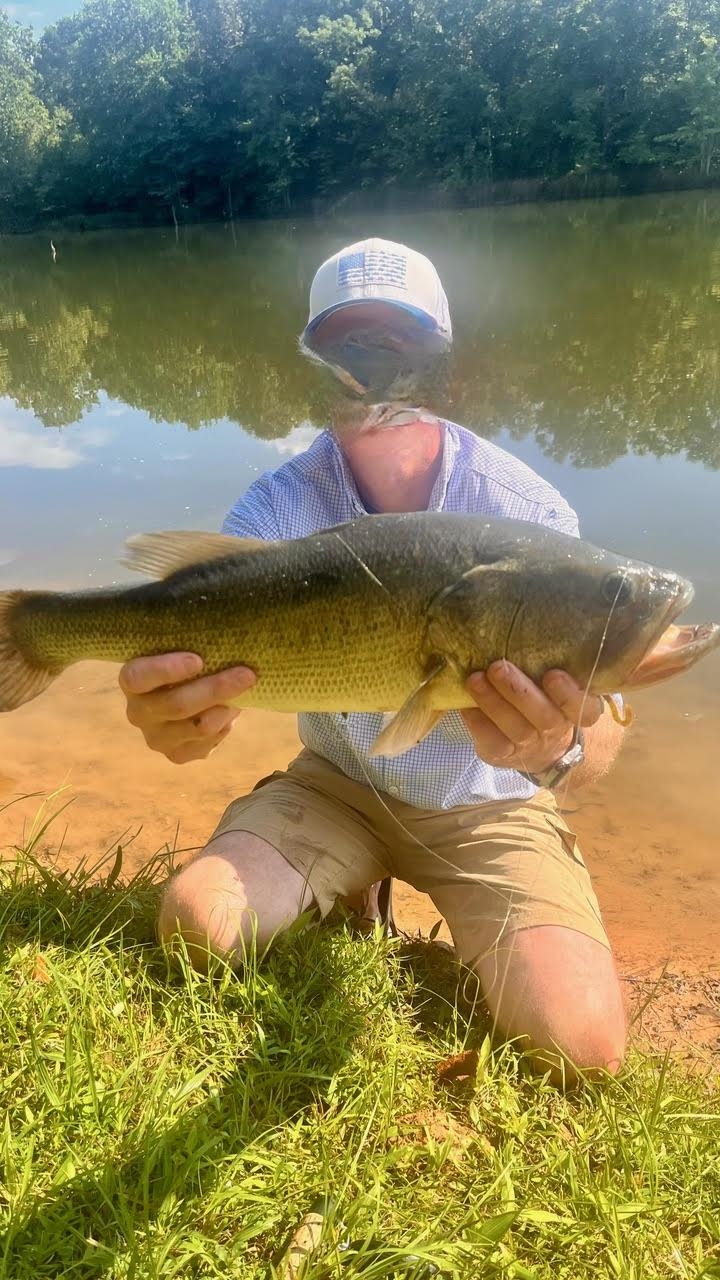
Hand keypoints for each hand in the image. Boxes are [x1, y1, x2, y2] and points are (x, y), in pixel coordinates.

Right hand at [119, 652, 255, 763]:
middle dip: (216, 689)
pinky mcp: (177, 755)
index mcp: (132, 680)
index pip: (138, 677)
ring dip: (226, 708)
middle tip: (247, 674)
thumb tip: (227, 644)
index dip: (166, 670)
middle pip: (176, 705)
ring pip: (198, 727)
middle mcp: (138, 712)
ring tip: (244, 692)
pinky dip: (224, 726)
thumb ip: (194, 645)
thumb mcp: (185, 648)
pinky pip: (207, 744)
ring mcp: (156, 738)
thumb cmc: (190, 662)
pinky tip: (229, 711)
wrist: (191, 692)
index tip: (198, 660)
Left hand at [461, 660, 604, 775]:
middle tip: (499, 666)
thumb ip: (549, 662)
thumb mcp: (555, 682)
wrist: (539, 746)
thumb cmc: (545, 698)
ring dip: (492, 702)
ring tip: (474, 679)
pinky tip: (465, 704)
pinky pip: (491, 742)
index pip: (585, 709)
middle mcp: (556, 730)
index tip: (553, 674)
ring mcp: (530, 746)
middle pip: (545, 718)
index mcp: (576, 711)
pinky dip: (477, 721)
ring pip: (515, 729)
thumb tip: (526, 626)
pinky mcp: (503, 754)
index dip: (569, 694)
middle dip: (519, 692)